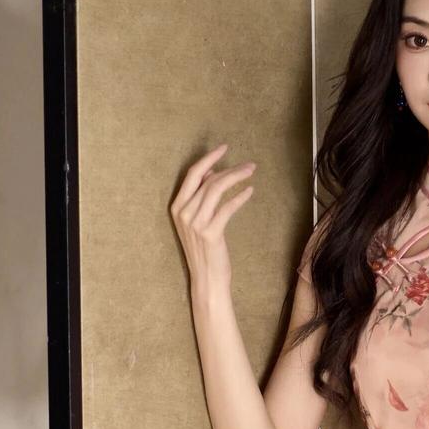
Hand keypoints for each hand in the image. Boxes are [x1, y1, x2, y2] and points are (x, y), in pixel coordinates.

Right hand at [169, 142, 254, 285]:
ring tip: (251, 174)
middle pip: (208, 180)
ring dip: (237, 178)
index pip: (192, 174)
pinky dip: (240, 197)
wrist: (207, 280)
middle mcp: (183, 213)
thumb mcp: (198, 221)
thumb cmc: (205, 250)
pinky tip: (250, 191)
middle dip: (230, 168)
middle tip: (249, 165)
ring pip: (217, 189)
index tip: (224, 148)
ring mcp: (196, 223)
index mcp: (177, 207)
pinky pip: (228, 207)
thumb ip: (200, 197)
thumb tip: (210, 172)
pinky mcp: (211, 233)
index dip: (209, 159)